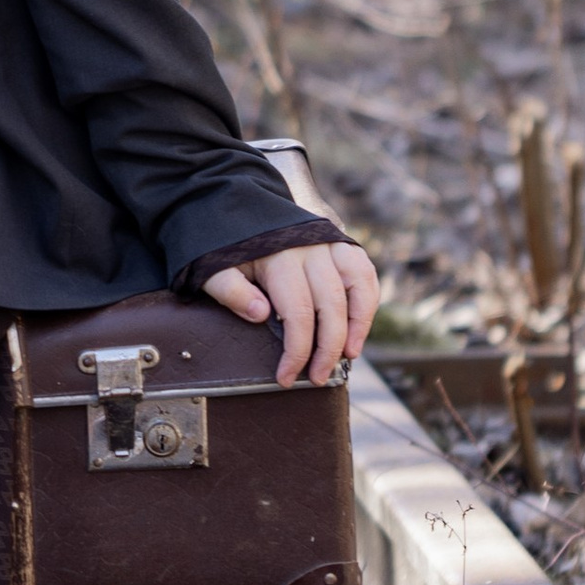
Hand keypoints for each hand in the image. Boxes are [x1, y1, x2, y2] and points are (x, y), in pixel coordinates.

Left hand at [203, 239, 379, 386]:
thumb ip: (231, 291)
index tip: (286, 377)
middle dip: (328, 348)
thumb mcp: (215, 266)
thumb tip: (261, 315)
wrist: (240, 207)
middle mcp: (311, 248)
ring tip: (349, 355)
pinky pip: (365, 273)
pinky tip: (360, 327)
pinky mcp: (341, 243)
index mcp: (279, 257)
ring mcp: (330, 243)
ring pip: (357, 287)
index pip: (297, 312)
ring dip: (358, 325)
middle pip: (331, 305)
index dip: (296, 350)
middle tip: (318, 377)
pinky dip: (368, 301)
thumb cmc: (230, 247)